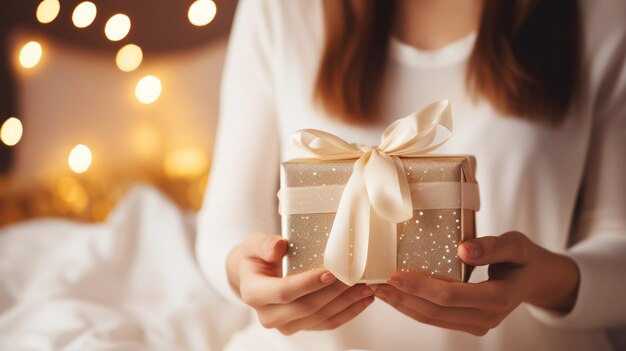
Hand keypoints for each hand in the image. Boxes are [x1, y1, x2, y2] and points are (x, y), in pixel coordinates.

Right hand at [227, 232, 374, 334]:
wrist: (253, 275)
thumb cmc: (255, 256)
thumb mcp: (253, 243)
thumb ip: (264, 244)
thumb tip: (279, 247)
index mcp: (254, 294)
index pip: (284, 292)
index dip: (309, 283)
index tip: (331, 272)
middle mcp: (269, 316)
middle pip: (306, 308)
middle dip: (335, 292)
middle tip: (356, 276)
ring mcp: (286, 325)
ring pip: (321, 317)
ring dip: (346, 303)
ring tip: (366, 286)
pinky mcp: (301, 327)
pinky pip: (328, 323)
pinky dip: (348, 312)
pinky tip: (363, 299)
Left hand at [374, 231, 579, 335]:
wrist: (535, 278)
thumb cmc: (523, 257)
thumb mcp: (515, 244)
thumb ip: (492, 247)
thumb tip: (462, 249)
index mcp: (498, 298)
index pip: (450, 296)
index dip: (419, 287)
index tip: (393, 275)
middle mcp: (487, 317)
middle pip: (435, 312)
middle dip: (402, 298)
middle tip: (374, 283)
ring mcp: (477, 324)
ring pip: (432, 319)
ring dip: (403, 306)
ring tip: (378, 290)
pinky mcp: (468, 323)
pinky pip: (436, 319)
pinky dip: (413, 307)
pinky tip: (396, 296)